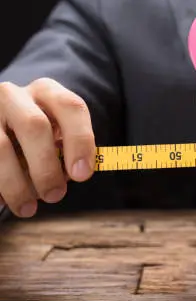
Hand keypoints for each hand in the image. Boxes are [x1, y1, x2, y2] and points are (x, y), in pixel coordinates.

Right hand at [0, 78, 94, 217]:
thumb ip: (66, 150)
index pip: (71, 107)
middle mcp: (14, 95)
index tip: (82, 175)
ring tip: (28, 208)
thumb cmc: (38, 138)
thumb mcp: (56, 135)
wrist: (1, 126)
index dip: (80, 141)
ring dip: (16, 183)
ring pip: (0, 146)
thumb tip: (72, 174)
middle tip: (54, 196)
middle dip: (46, 167)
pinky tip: (2, 203)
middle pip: (34, 126)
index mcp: (47, 92)